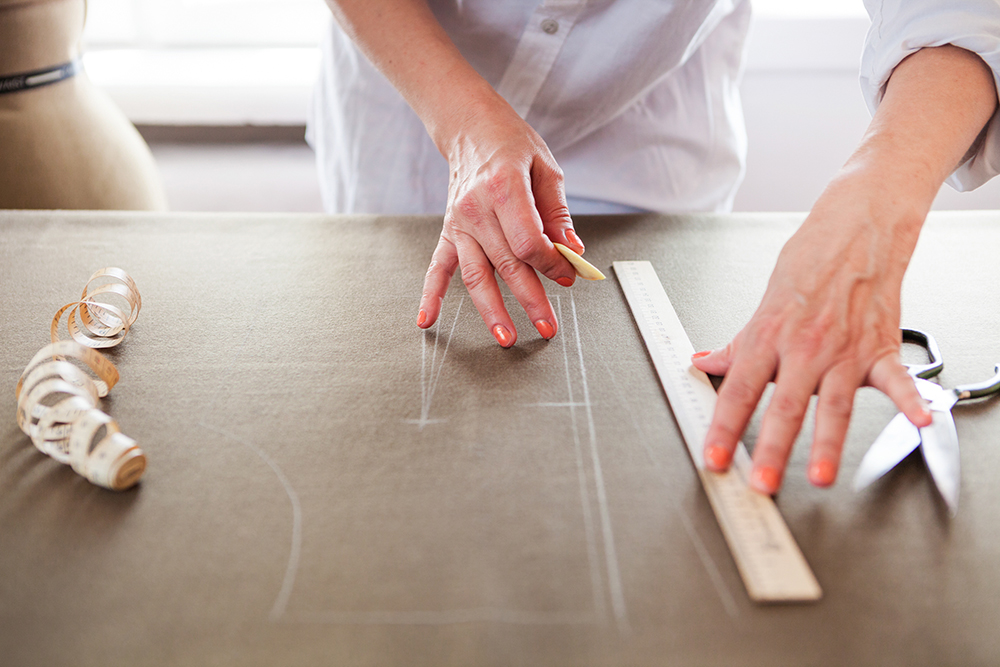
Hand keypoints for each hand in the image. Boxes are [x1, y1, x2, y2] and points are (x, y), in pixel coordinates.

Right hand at [417, 95, 581, 346]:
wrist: (470, 128)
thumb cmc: (510, 143)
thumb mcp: (545, 167)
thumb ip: (558, 212)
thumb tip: (573, 249)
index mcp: (503, 189)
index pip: (528, 243)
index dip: (551, 264)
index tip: (567, 274)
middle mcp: (476, 210)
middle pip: (506, 265)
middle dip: (531, 300)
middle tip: (548, 326)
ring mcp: (459, 224)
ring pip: (476, 276)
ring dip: (491, 311)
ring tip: (506, 337)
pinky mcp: (449, 232)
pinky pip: (437, 268)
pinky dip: (430, 296)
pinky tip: (427, 320)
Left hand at [691, 44, 995, 493]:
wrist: (858, 227)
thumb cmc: (810, 261)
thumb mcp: (763, 302)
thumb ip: (737, 344)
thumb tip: (704, 364)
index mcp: (769, 335)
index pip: (738, 390)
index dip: (723, 428)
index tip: (713, 458)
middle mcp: (805, 345)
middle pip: (784, 404)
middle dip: (770, 447)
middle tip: (758, 482)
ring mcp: (845, 348)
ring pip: (834, 403)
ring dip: (826, 442)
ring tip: (817, 475)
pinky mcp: (880, 346)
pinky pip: (897, 379)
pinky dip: (911, 401)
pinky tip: (920, 422)